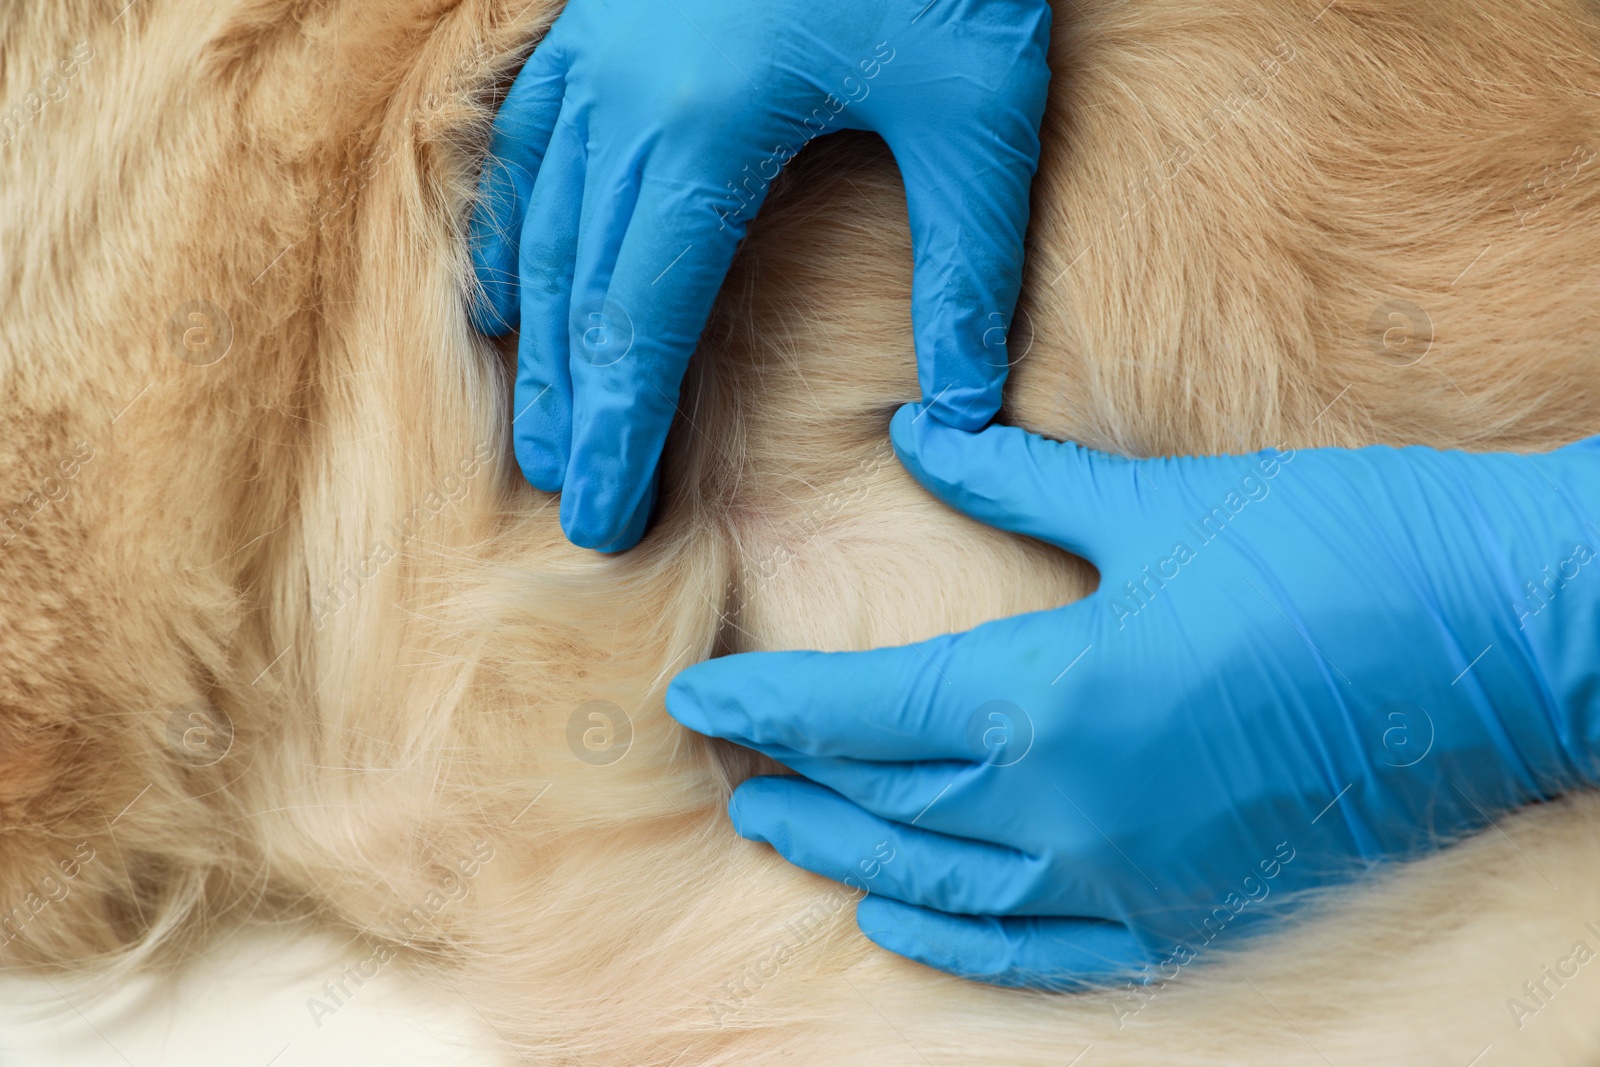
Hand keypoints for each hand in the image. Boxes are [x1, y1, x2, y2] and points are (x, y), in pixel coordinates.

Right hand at [468, 1, 1052, 550]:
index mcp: (703, 130)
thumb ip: (967, 263)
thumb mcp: (980, 104)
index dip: (618, 432)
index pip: (638, 326)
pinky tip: (508, 278)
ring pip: (540, 219)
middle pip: (572, 288)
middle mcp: (622, 97)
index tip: (602, 518)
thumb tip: (964, 408)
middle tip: (562, 496)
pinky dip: (516, 223)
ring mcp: (596, 47)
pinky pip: (529, 139)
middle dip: (567, 403)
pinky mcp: (599, 12)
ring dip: (535, 332)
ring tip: (533, 421)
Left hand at [667, 404, 1599, 989]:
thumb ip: (1015, 483)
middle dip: (793, 783)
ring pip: (944, 886)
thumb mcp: (1157, 503)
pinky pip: (1043, 951)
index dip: (768, 708)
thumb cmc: (1339, 549)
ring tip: (787, 834)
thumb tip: (922, 432)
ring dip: (852, 859)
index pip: (860, 712)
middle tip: (728, 766)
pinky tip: (905, 924)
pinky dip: (959, 941)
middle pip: (886, 806)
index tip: (699, 701)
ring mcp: (1130, 875)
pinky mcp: (1190, 909)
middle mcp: (1071, 807)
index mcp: (1051, 695)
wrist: (1510, 643)